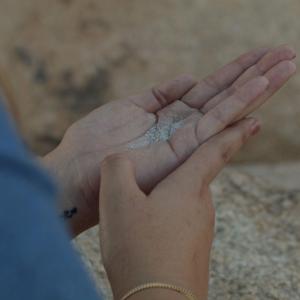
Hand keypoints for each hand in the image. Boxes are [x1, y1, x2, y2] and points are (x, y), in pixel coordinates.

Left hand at [43, 45, 295, 235]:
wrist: (77, 171)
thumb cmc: (96, 140)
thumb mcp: (128, 106)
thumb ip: (159, 94)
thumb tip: (189, 79)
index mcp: (170, 116)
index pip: (209, 91)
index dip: (234, 73)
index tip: (258, 57)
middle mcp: (183, 128)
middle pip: (225, 96)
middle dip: (255, 75)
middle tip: (286, 54)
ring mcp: (185, 140)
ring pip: (228, 108)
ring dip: (257, 87)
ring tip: (286, 65)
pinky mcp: (182, 150)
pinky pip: (215, 124)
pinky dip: (238, 107)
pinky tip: (261, 91)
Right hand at [99, 118, 260, 299]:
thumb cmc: (139, 249)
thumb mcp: (117, 201)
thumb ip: (116, 169)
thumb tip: (118, 158)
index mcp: (188, 187)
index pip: (216, 150)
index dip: (234, 132)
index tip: (254, 120)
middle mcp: (201, 205)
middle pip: (197, 174)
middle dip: (187, 164)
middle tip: (169, 163)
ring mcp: (200, 228)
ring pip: (187, 198)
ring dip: (173, 192)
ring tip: (151, 197)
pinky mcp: (194, 247)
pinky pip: (182, 218)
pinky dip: (168, 213)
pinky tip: (151, 225)